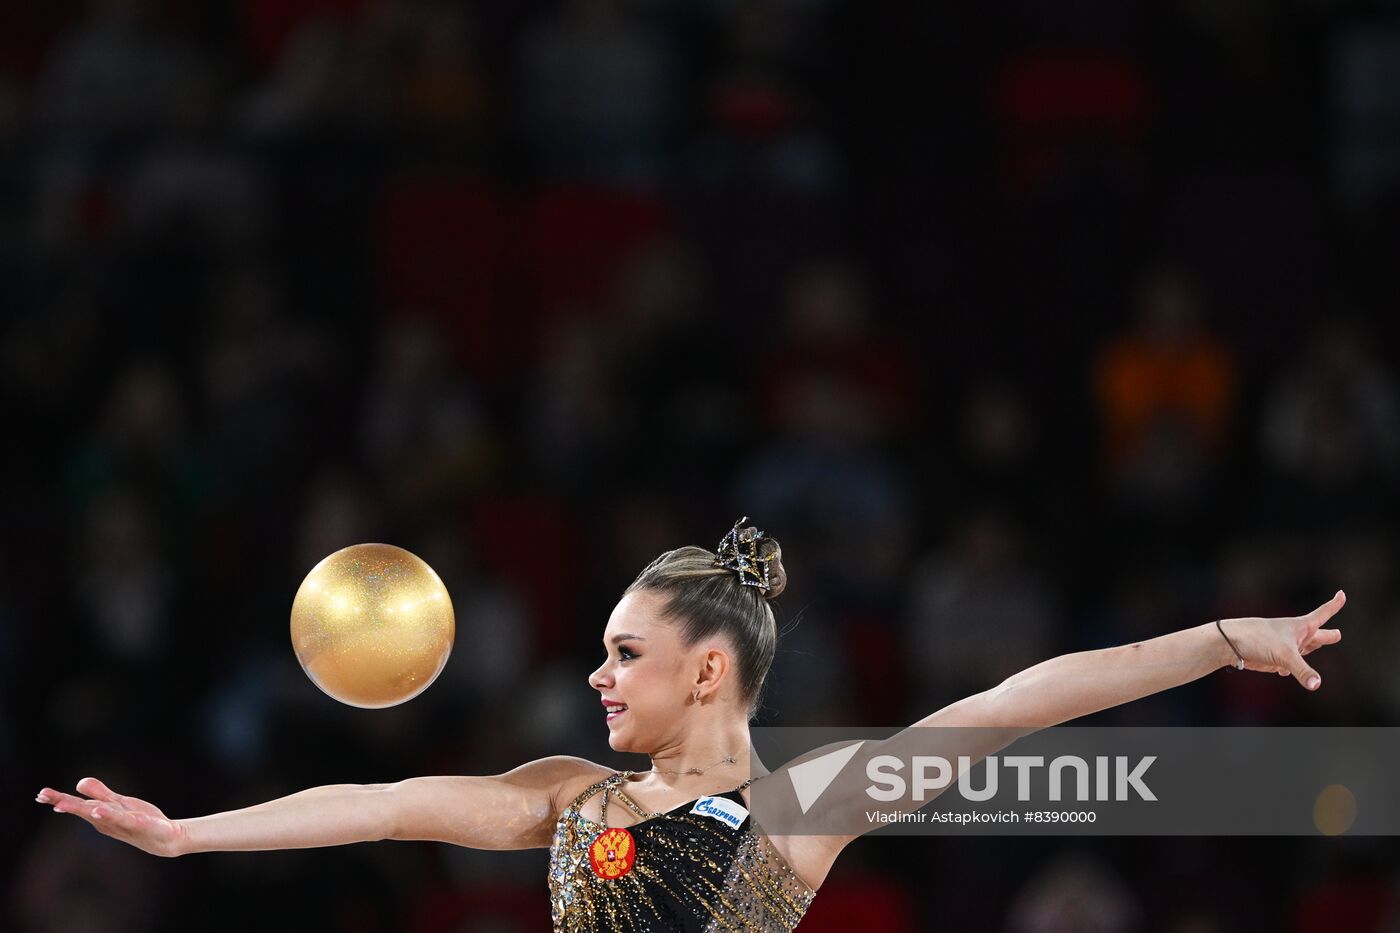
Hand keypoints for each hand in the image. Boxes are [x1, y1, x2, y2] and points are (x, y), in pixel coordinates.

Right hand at [36, 777, 186, 856]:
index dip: (59, 799)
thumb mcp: (118, 803)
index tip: (40, 794)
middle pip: (84, 809)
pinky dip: (111, 815)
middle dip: (64, 802)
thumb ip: (100, 793)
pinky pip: (124, 819)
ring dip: (85, 809)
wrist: (165, 837)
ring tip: (64, 803)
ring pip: (101, 814)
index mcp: (100, 815)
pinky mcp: (140, 824)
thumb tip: (79, 783)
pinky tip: (99, 811)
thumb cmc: (139, 820)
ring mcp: (122, 823)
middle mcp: (107, 821)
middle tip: (42, 796)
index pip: (77, 805)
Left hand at [1218, 590, 1344, 689]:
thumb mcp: (1285, 655)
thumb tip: (1316, 685)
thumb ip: (1302, 671)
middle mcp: (1295, 635)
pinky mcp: (1275, 659)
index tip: (1342, 593)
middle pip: (1317, 635)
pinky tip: (1282, 671)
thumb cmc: (1258, 640)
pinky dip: (1289, 668)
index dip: (1335, 604)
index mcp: (1301, 627)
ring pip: (1303, 649)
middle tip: (1337, 634)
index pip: (1323, 613)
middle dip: (1327, 636)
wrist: (1230, 644)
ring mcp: (1285, 647)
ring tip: (1317, 644)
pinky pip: (1289, 665)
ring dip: (1310, 649)